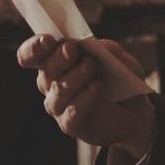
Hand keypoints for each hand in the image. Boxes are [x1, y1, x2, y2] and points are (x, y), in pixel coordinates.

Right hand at [16, 35, 155, 153]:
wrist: (134, 112)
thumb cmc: (120, 80)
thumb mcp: (119, 58)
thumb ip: (106, 48)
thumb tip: (91, 44)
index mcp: (54, 62)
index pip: (30, 55)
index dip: (34, 47)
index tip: (48, 40)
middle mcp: (50, 84)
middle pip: (45, 71)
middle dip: (58, 58)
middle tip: (73, 49)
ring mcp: (59, 106)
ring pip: (57, 90)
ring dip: (74, 76)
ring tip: (91, 66)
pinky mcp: (70, 124)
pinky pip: (72, 112)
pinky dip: (84, 98)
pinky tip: (96, 87)